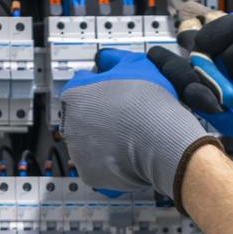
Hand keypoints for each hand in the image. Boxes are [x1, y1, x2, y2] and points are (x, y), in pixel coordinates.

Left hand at [59, 50, 221, 204]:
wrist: (162, 138)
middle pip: (84, 120)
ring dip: (106, 144)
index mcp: (74, 95)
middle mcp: (70, 124)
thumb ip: (114, 59)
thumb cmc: (149, 102)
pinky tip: (130, 160)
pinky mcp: (90, 175)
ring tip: (132, 140)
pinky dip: (113, 168)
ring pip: (90, 147)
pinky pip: (100, 171)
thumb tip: (105, 58)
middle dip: (101, 120)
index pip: (80, 90)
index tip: (115, 97)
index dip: (101, 92)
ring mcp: (78, 152)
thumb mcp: (135, 63)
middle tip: (126, 120)